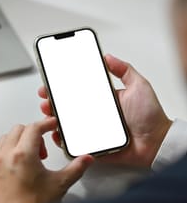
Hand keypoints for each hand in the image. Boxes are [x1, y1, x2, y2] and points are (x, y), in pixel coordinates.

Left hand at [0, 117, 92, 202]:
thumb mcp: (59, 185)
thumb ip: (75, 168)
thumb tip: (86, 159)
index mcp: (23, 155)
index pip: (34, 128)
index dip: (45, 123)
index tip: (52, 124)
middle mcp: (7, 156)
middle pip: (19, 129)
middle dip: (33, 133)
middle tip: (44, 147)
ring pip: (6, 139)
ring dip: (20, 141)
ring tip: (32, 156)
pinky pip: (0, 153)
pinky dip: (11, 152)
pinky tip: (22, 168)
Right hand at [38, 55, 171, 167]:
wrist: (157, 142)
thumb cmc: (150, 115)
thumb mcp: (138, 85)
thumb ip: (124, 70)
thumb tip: (108, 56)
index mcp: (103, 100)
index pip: (79, 91)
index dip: (64, 87)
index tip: (52, 82)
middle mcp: (96, 114)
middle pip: (70, 107)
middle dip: (53, 102)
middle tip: (45, 97)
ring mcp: (94, 130)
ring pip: (69, 124)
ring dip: (55, 119)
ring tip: (48, 114)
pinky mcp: (95, 146)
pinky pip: (76, 144)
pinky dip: (64, 140)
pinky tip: (57, 134)